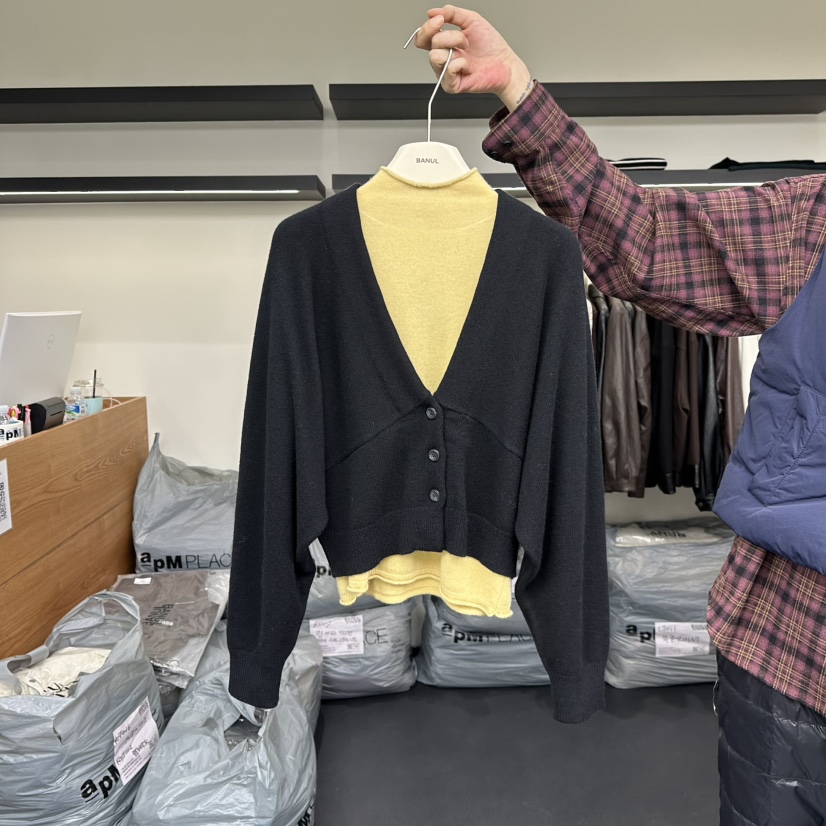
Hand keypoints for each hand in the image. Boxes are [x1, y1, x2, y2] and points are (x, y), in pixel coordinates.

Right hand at [414, 6, 533, 111]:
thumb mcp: (471, 20)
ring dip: (454, 48)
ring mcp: (446, 72)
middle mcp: (442, 57)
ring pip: (435, 57)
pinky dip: (458, 64)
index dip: (427, 28)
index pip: (423, 37)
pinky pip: (447, 72)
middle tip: (463, 40)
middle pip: (429, 44)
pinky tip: (468, 65)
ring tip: (467, 52)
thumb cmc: (490, 45)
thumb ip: (451, 14)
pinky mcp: (452, 85)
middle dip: (448, 37)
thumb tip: (432, 12)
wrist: (504, 63)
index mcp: (444, 43)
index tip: (440, 20)